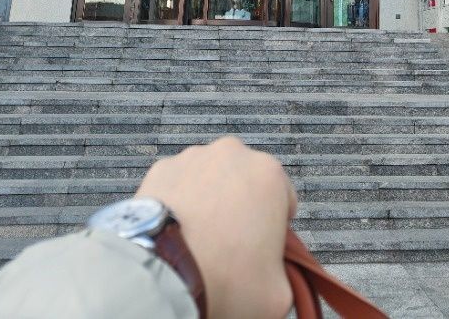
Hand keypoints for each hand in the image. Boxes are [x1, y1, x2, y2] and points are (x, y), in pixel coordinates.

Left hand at [136, 137, 296, 318]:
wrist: (163, 276)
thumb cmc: (221, 277)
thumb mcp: (277, 292)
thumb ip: (285, 273)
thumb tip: (273, 276)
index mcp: (269, 175)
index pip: (283, 198)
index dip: (275, 226)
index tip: (266, 244)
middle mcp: (233, 156)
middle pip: (245, 183)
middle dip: (242, 208)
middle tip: (233, 245)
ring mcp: (194, 158)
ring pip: (211, 179)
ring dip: (210, 201)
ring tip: (201, 240)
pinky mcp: (162, 168)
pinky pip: (179, 184)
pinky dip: (180, 202)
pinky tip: (179, 231)